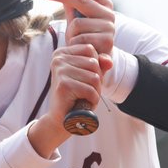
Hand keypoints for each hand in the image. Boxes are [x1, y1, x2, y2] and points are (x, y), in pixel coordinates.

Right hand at [28, 42, 103, 156]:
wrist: (62, 119)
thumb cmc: (77, 95)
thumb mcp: (89, 75)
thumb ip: (100, 64)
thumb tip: (109, 61)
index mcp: (61, 52)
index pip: (90, 49)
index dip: (95, 66)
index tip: (84, 78)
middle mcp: (58, 59)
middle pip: (94, 63)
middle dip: (96, 80)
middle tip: (84, 91)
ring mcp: (60, 71)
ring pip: (94, 77)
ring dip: (94, 91)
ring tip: (83, 97)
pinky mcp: (63, 85)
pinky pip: (91, 90)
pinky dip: (92, 100)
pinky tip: (82, 103)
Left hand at [43, 0, 115, 74]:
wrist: (100, 64)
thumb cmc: (88, 38)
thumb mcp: (78, 19)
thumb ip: (71, 2)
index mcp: (103, 6)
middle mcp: (108, 15)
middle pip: (79, 0)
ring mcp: (109, 28)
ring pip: (76, 24)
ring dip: (71, 35)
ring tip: (78, 43)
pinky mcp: (107, 43)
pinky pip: (79, 40)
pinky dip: (76, 46)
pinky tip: (81, 51)